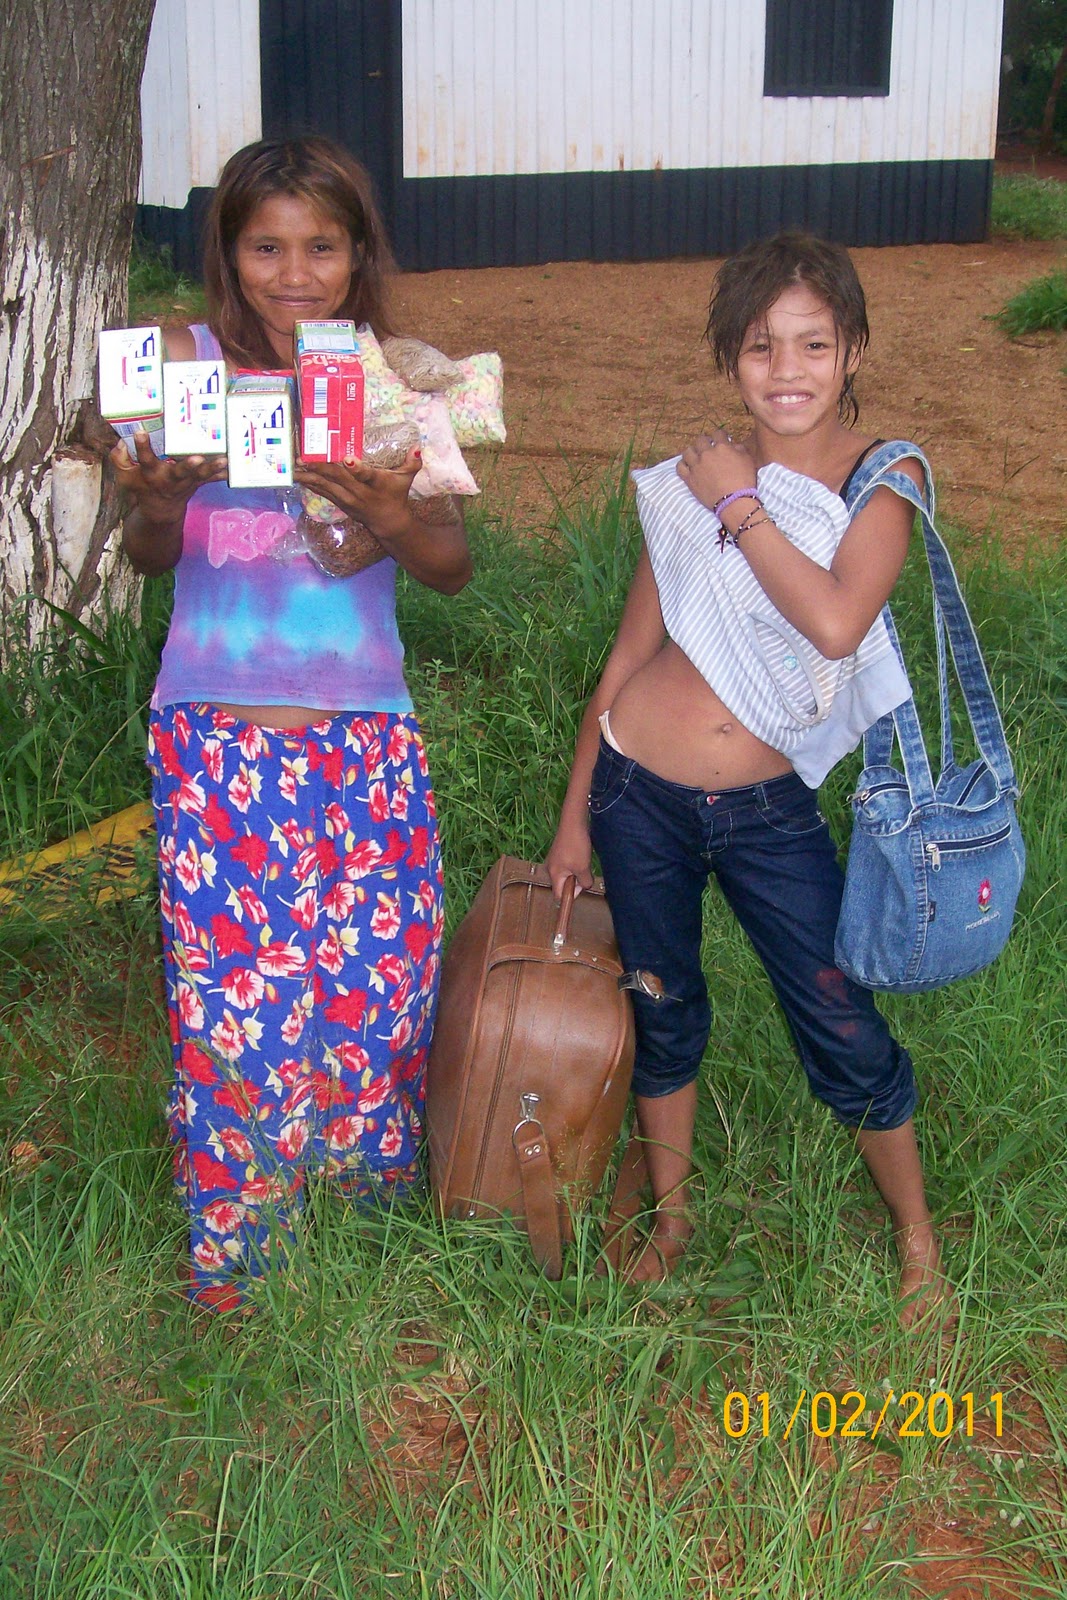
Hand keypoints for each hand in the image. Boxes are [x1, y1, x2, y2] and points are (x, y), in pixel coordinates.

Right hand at [110, 431, 226, 525]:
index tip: (140, 432)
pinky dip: (223, 473)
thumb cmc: (142, 487)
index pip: (144, 459)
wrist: (160, 509)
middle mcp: (170, 478)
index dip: (142, 446)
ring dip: (212, 468)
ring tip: (223, 460)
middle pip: (179, 472)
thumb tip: (122, 442)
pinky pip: (212, 478)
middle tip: (196, 459)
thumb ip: (120, 459)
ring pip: (201, 475)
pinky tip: (235, 466)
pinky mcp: (197, 482)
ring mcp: (186, 482)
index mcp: (151, 474)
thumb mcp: (125, 476)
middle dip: (188, 466)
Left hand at [294, 448, 422, 542]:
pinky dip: (309, 482)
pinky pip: (322, 491)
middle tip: (303, 455)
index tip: (348, 459)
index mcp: (375, 484)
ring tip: (294, 465)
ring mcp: (346, 499)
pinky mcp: (339, 502)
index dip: (357, 468)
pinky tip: (297, 475)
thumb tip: (417, 446)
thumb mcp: (406, 480)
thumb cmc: (396, 495)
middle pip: (337, 478)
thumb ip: (412, 463)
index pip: (366, 475)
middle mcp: (358, 492)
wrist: (388, 523)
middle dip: (320, 467)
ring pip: (325, 485)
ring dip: (308, 475)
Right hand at [545, 818, 594, 901]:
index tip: (581, 888)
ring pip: (566, 874)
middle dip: (575, 883)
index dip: (570, 896)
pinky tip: (582, 855)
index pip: (558, 895)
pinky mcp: (559, 852)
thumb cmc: (576, 846)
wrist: (573, 822)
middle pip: (562, 885)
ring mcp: (554, 860)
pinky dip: (575, 865)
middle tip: (585, 873)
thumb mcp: (583, 868)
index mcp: (553, 874)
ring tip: (584, 862)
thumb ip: (584, 882)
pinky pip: (567, 865)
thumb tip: (585, 887)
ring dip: (577, 873)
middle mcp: (550, 868)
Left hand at [676, 428, 756, 513]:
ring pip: (687, 452)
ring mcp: (696, 466)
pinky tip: (688, 466)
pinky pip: (680, 467)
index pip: (718, 433)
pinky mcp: (689, 478)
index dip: (719, 436)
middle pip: (700, 440)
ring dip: (692, 452)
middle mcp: (706, 453)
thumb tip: (733, 445)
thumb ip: (740, 449)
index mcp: (722, 447)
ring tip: (696, 457)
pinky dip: (683, 464)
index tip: (720, 440)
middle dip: (704, 442)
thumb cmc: (744, 481)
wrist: (734, 501)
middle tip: (707, 448)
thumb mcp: (748, 460)